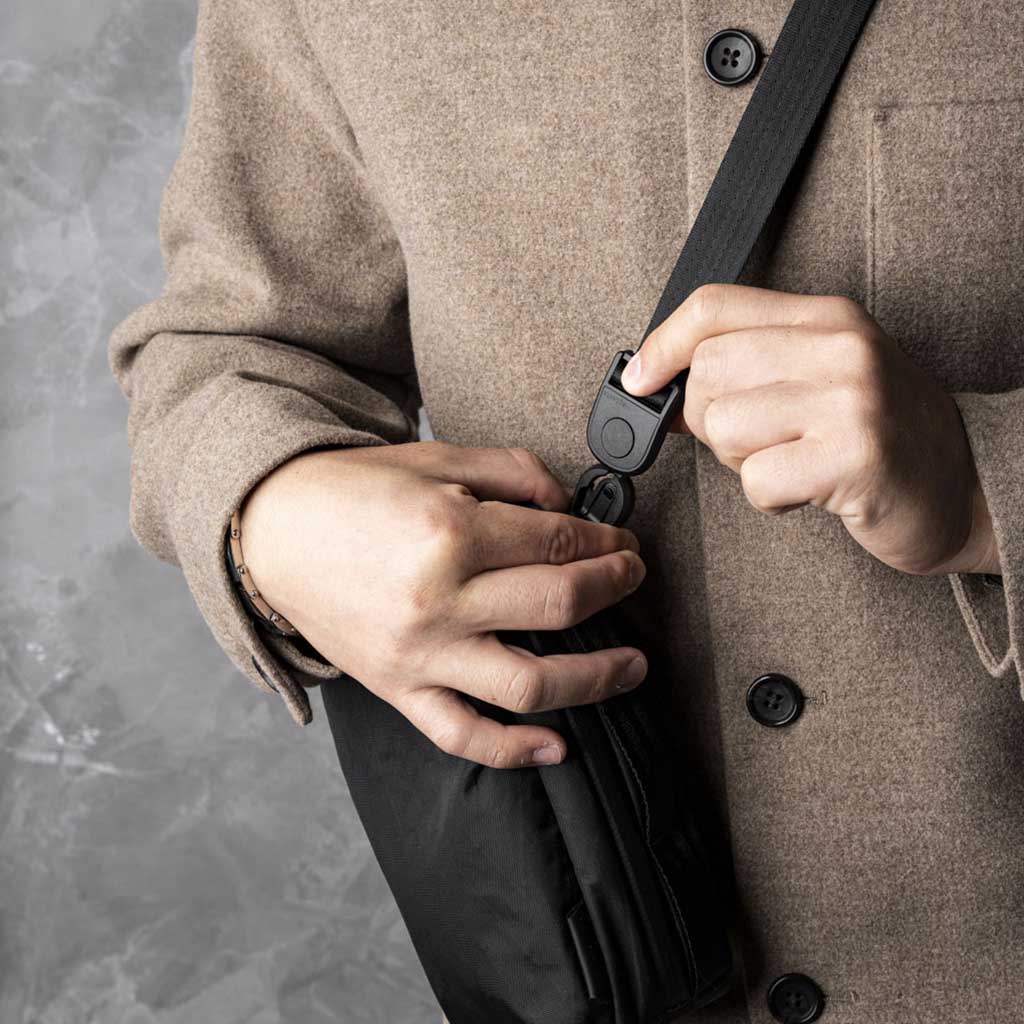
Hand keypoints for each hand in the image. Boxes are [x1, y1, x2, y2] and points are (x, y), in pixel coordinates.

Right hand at [238, 441, 647, 767]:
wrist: (274, 531)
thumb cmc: (354, 492)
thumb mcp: (437, 459)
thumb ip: (514, 472)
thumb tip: (572, 503)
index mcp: (451, 533)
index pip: (559, 543)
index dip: (607, 541)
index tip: (623, 541)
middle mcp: (440, 600)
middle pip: (559, 604)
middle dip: (615, 588)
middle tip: (634, 577)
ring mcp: (419, 654)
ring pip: (529, 684)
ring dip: (597, 679)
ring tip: (633, 666)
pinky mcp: (398, 689)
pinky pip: (461, 734)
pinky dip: (513, 751)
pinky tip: (558, 747)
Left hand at [621, 284, 999, 575]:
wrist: (965, 485)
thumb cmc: (878, 434)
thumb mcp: (819, 375)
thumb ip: (748, 364)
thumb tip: (653, 379)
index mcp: (827, 316)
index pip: (714, 306)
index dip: (661, 344)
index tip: (638, 380)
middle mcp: (841, 347)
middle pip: (707, 371)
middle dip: (709, 418)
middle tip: (756, 438)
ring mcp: (850, 400)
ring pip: (723, 426)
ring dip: (741, 461)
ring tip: (791, 460)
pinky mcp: (853, 457)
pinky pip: (756, 480)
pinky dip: (769, 497)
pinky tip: (807, 490)